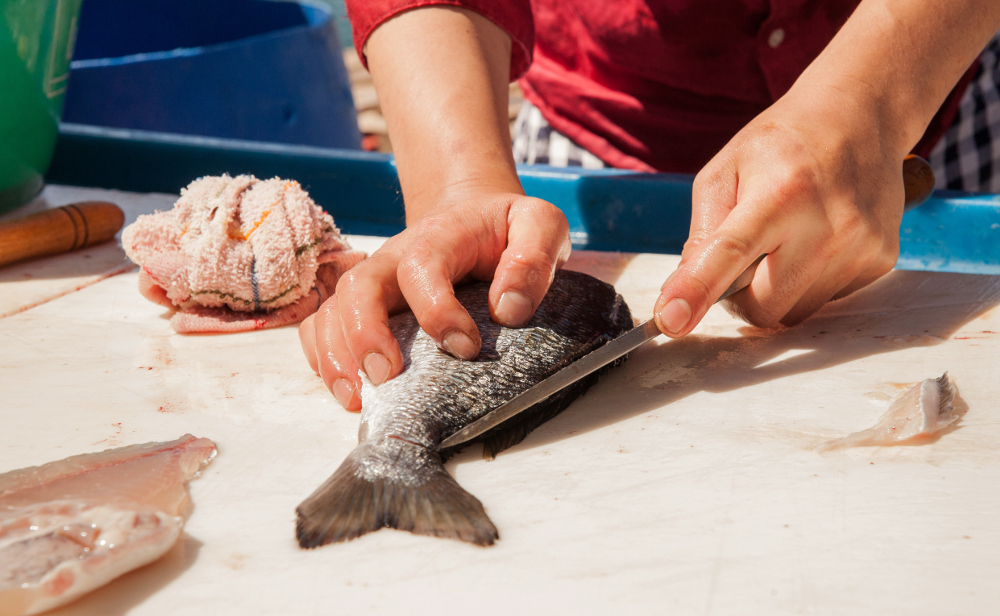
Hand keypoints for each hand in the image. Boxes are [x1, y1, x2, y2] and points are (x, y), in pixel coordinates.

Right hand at [299, 190, 570, 409]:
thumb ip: (533, 258)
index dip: (437, 310)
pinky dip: (323, 358)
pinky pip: (322, 326)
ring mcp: (374, 282)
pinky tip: (346, 392)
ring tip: (356, 399)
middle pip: (360, 287)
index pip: (423, 266)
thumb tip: (509, 310)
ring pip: (334, 310)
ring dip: (336, 355)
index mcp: (440, 236)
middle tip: (385, 377)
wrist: (473, 217)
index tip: (467, 348)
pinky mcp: (362, 305)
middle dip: (365, 334)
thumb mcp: (541, 226)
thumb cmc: (507, 229)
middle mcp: (395, 257)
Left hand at [654, 88, 906, 335]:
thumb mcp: (724, 172)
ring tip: (785, 241)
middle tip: (743, 258)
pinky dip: (807, 283)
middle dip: (741, 296)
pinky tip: (815, 241)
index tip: (670, 322)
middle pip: (763, 307)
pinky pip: (825, 302)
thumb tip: (685, 292)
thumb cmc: (780, 145)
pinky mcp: (882, 260)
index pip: (730, 253)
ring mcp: (861, 245)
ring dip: (776, 290)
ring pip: (794, 312)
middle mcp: (827, 223)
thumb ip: (702, 232)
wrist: (860, 115)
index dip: (697, 290)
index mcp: (779, 193)